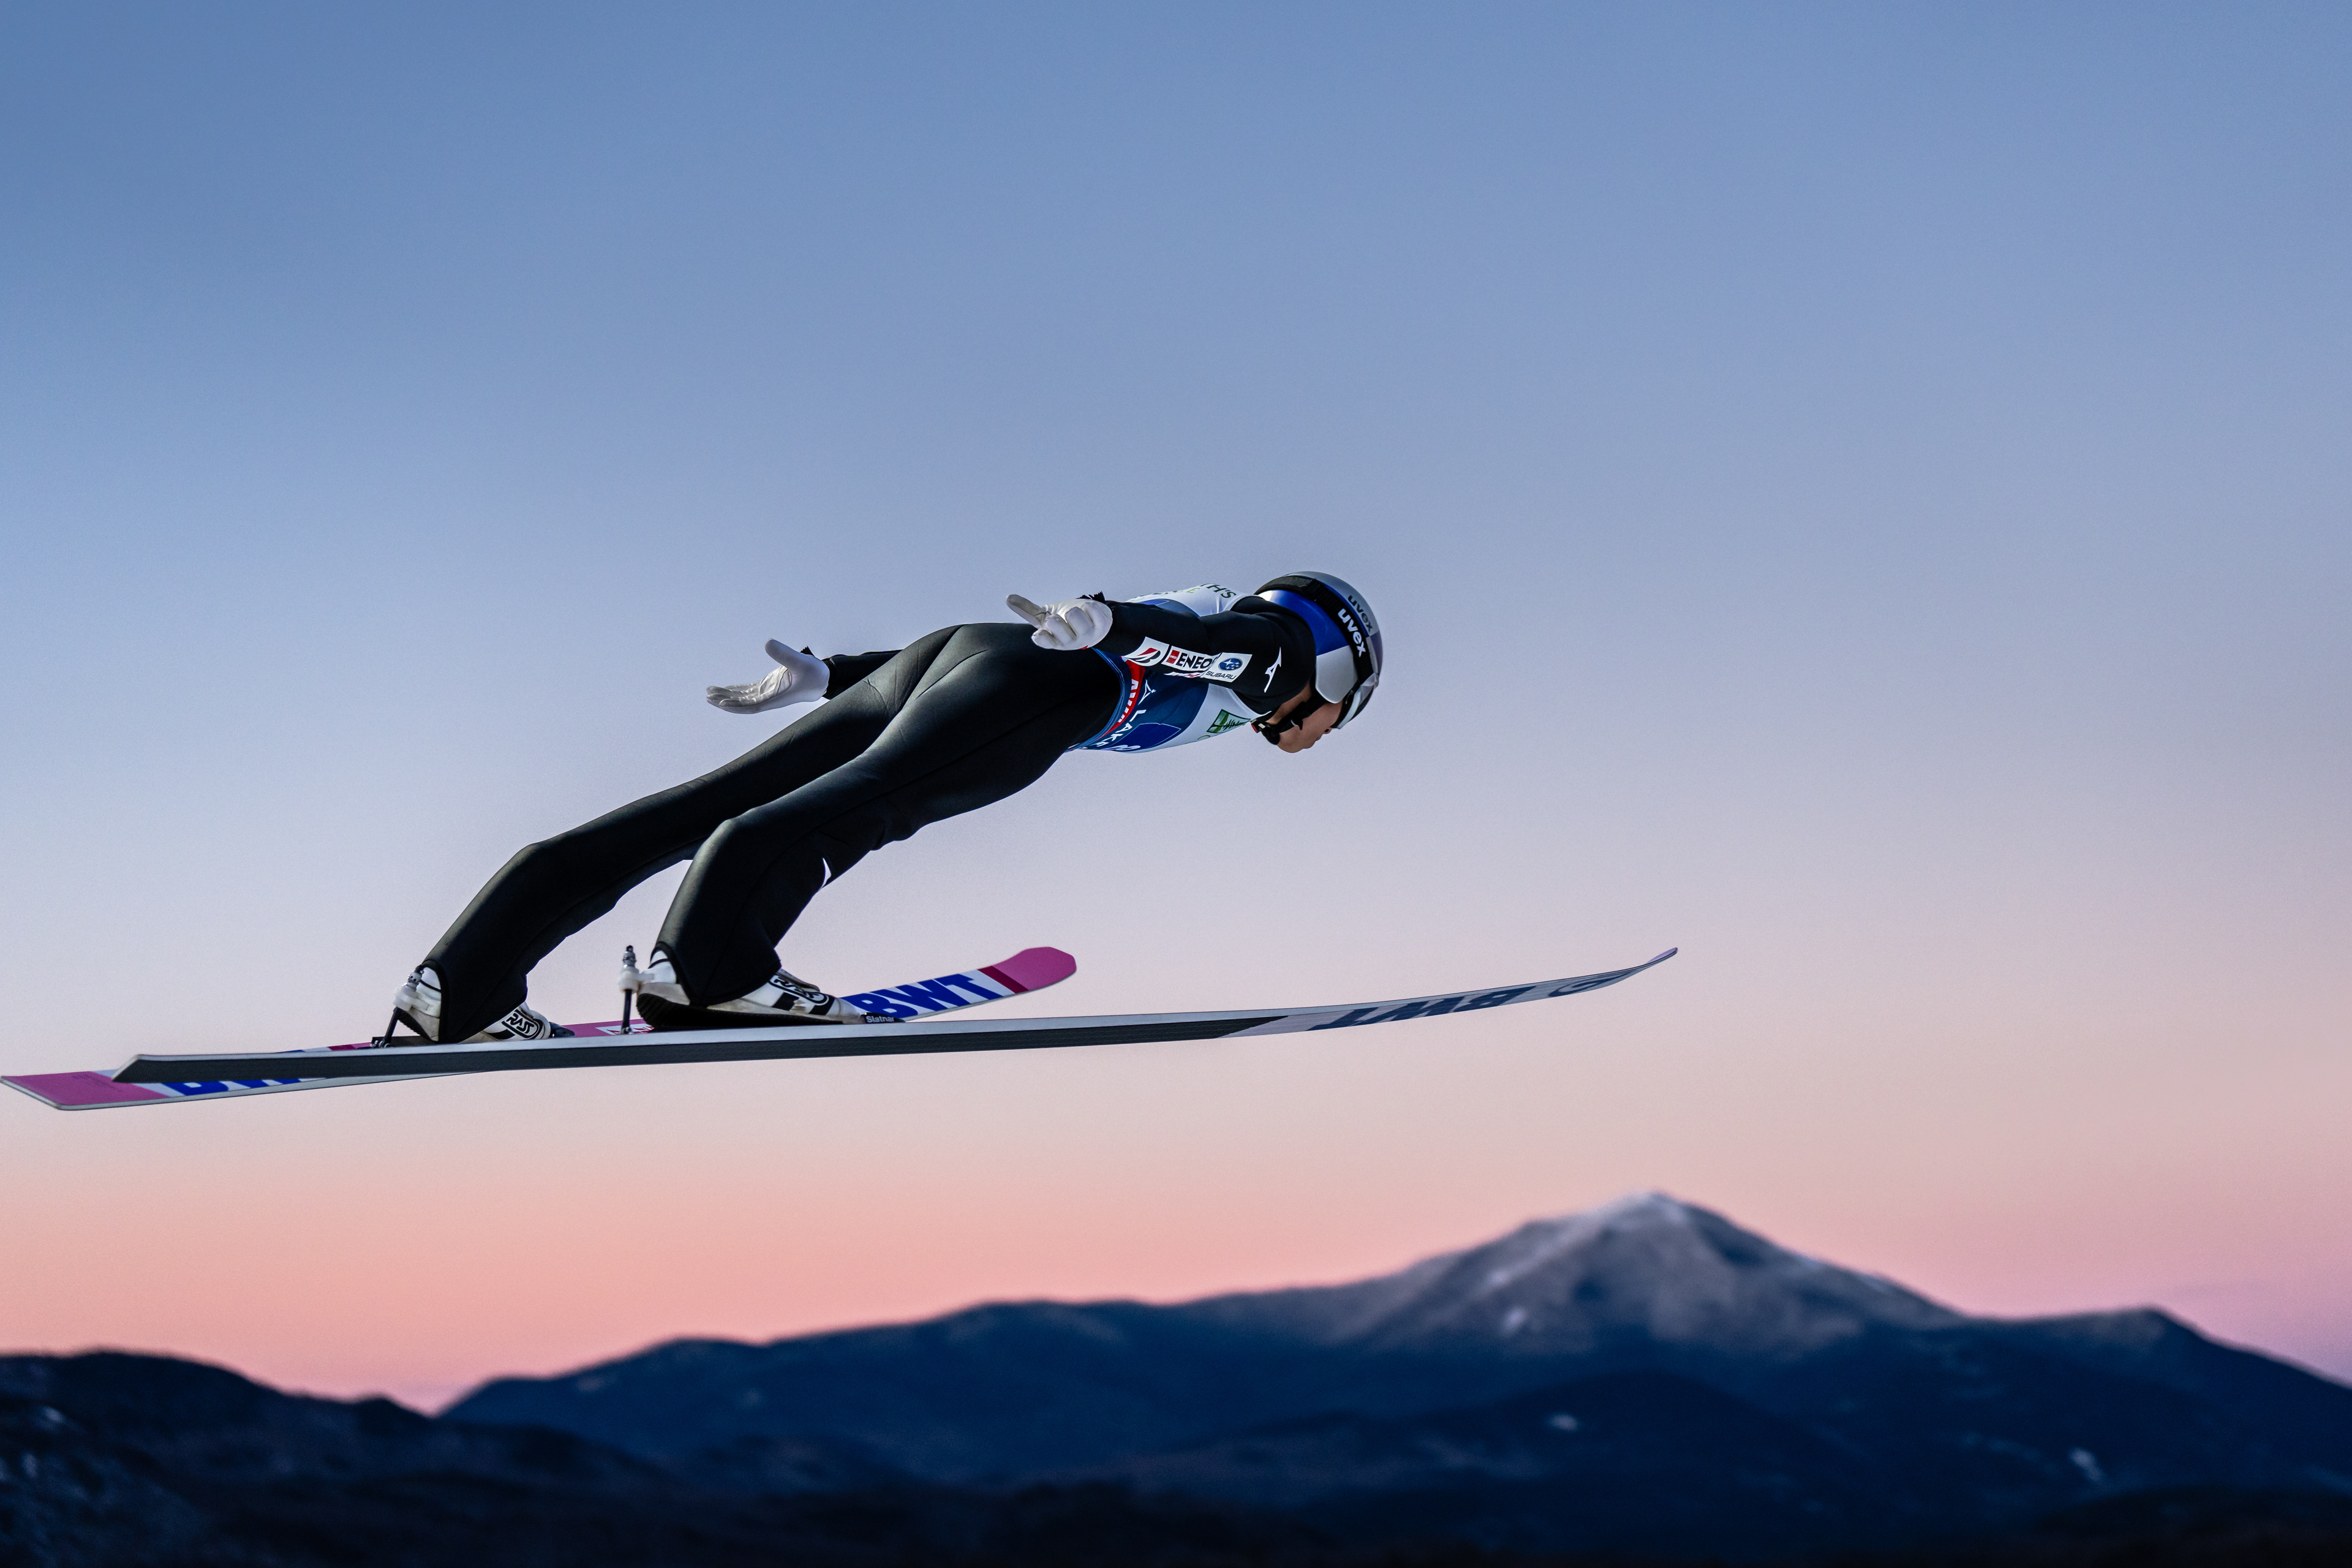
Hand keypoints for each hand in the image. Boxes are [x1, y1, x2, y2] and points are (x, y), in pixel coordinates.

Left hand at [706, 640, 827, 712]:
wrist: (823, 680)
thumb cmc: (816, 674)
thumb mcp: (802, 662)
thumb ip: (785, 654)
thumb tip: (766, 643)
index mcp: (776, 697)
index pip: (753, 706)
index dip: (736, 706)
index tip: (722, 704)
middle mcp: (769, 698)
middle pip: (743, 703)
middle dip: (725, 701)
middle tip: (707, 696)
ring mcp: (768, 693)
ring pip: (743, 698)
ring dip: (727, 696)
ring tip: (710, 692)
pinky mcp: (768, 687)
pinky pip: (748, 691)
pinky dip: (736, 690)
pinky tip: (725, 689)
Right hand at [1006, 593, 1112, 650]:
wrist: (1093, 623)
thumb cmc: (1066, 622)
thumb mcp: (1045, 617)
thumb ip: (1027, 610)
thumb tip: (1008, 598)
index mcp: (1054, 640)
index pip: (1045, 642)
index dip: (1042, 637)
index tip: (1039, 633)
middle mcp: (1070, 642)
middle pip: (1056, 623)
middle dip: (1057, 616)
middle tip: (1063, 619)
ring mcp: (1086, 635)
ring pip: (1073, 614)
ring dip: (1074, 609)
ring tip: (1078, 615)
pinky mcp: (1101, 626)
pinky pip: (1091, 609)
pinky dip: (1089, 606)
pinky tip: (1089, 611)